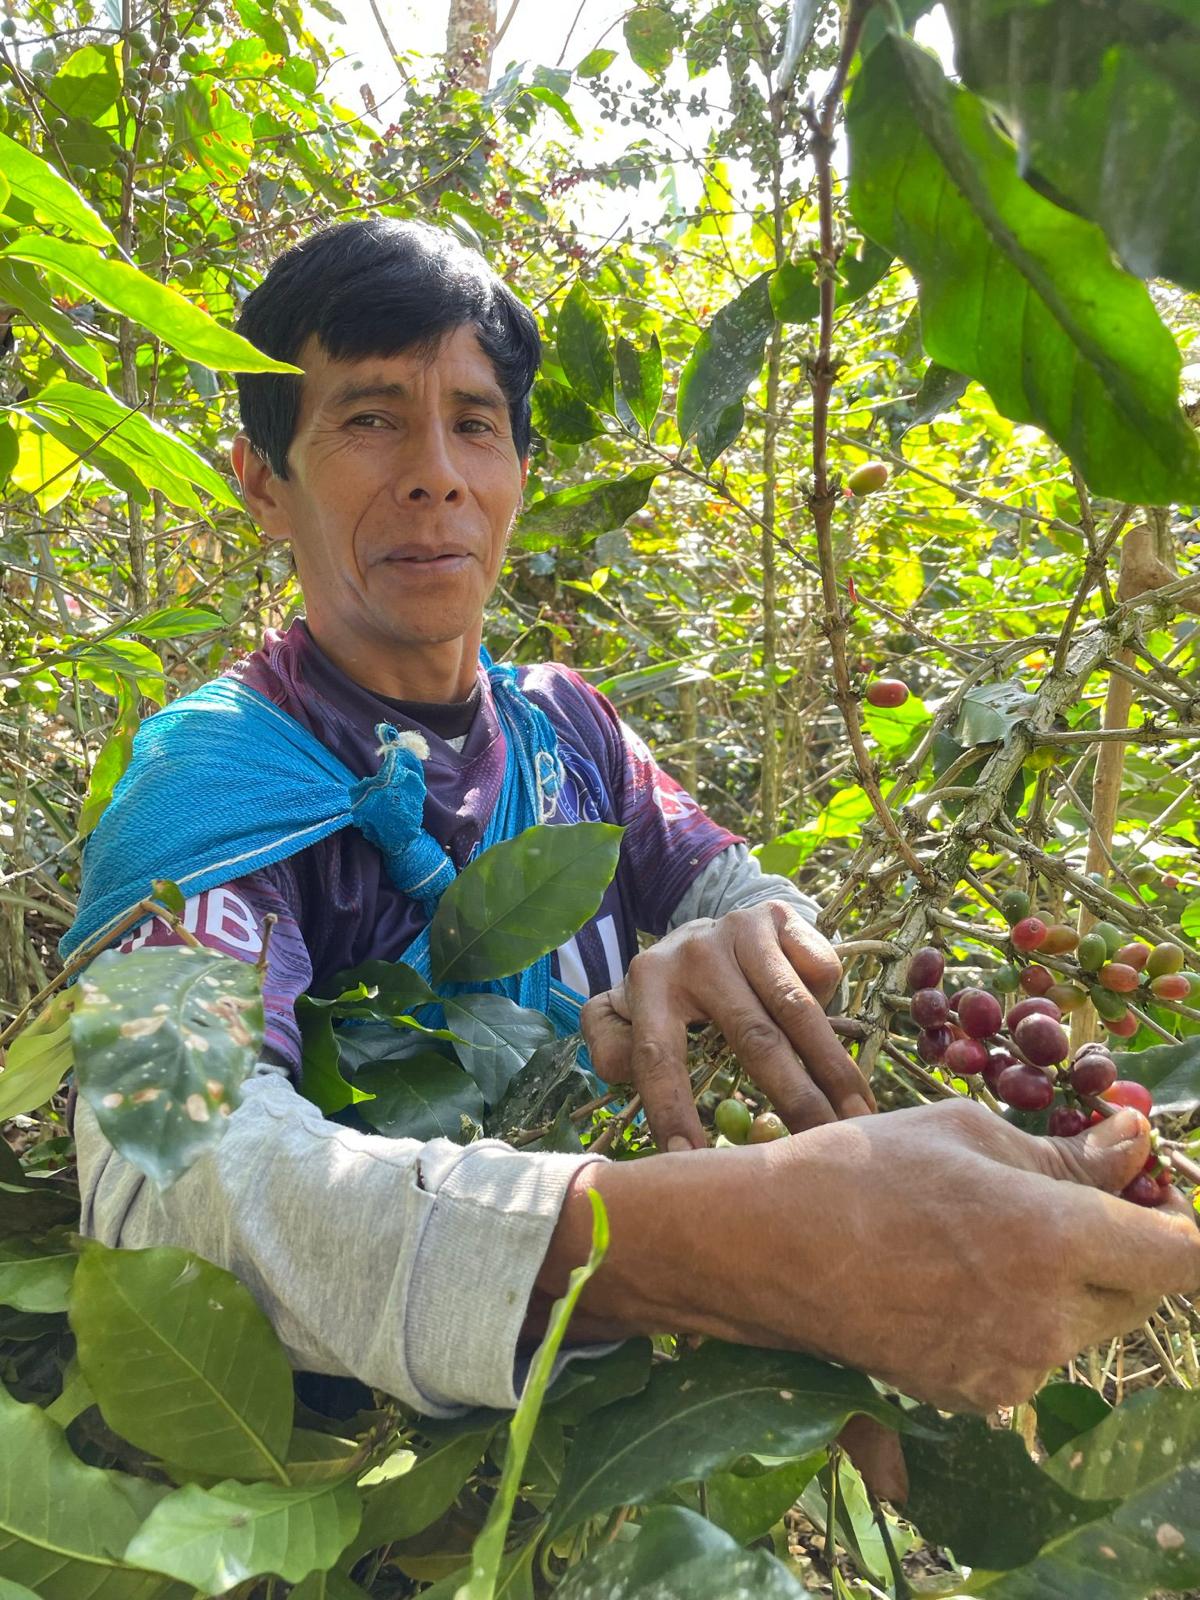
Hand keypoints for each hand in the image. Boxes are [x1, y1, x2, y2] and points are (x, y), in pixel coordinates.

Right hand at [543, 1099, 1199, 1415]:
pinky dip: (1014, 1320)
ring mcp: (1010, 1368)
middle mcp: (1046, 1319)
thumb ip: (1065, 1151)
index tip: (1148, 1198)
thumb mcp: (966, 1132)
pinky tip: (950, 1279)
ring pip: (1081, 1327)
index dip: (1177, 1226)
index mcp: (1054, 1238)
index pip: (1182, 1256)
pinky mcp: (974, 1398)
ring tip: (979, 1238)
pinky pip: (1028, 1355)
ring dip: (1063, 1288)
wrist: (763, 1246)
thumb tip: (1137, 1144)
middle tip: (1059, 1203)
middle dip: (1118, 1251)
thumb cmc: (860, 1168)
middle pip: (1138, 1296)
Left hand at [580, 901, 873, 1149]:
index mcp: (648, 981)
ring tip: (858, 1117)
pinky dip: (834, 1010)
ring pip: (796, 1010)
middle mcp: (694, 951)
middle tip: (818, 1147)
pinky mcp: (781, 917)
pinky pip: (819, 973)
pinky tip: (840, 1046)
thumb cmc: (676, 989)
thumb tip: (621, 1075)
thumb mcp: (628, 1011)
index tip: (692, 1160)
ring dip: (831, 1069)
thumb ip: (611, 1044)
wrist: (717, 925)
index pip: (659, 1055)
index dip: (673, 1109)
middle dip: (790, 1098)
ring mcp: (742, 930)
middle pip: (752, 1038)